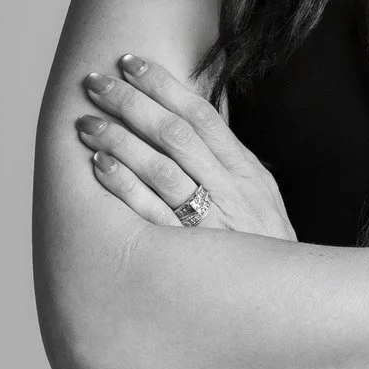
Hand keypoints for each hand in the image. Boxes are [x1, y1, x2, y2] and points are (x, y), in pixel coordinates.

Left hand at [74, 53, 296, 241]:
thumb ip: (229, 160)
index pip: (200, 114)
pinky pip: (150, 213)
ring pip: (159, 167)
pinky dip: (123, 185)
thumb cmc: (262, 248)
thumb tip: (195, 116)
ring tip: (87, 121)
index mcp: (246, 171)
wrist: (282, 306)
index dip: (163, 85)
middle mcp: (229, 190)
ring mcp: (209, 221)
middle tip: (95, 82)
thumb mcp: (261, 197)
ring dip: (119, 139)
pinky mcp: (188, 255)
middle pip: (174, 133)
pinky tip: (98, 165)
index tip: (130, 62)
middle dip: (132, 102)